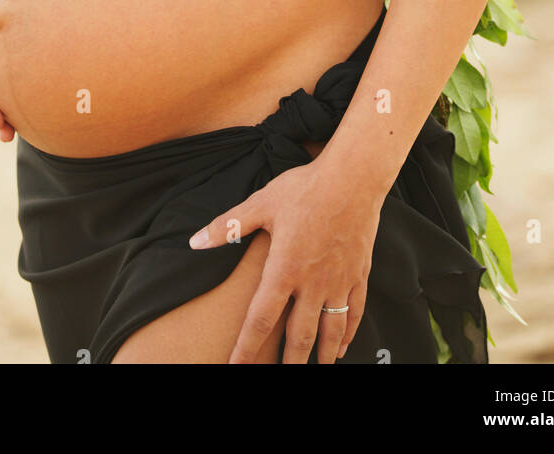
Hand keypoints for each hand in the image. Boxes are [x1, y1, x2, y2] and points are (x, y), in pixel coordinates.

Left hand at [188, 154, 384, 363]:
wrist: (352, 178)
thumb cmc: (305, 188)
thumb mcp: (261, 203)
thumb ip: (229, 225)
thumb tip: (195, 241)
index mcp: (284, 269)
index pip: (261, 319)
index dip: (246, 348)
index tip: (237, 367)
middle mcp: (312, 283)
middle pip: (299, 336)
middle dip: (290, 362)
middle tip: (282, 376)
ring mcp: (338, 282)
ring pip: (329, 331)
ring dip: (321, 356)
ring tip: (315, 370)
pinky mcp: (358, 275)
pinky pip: (353, 313)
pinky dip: (347, 334)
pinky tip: (341, 346)